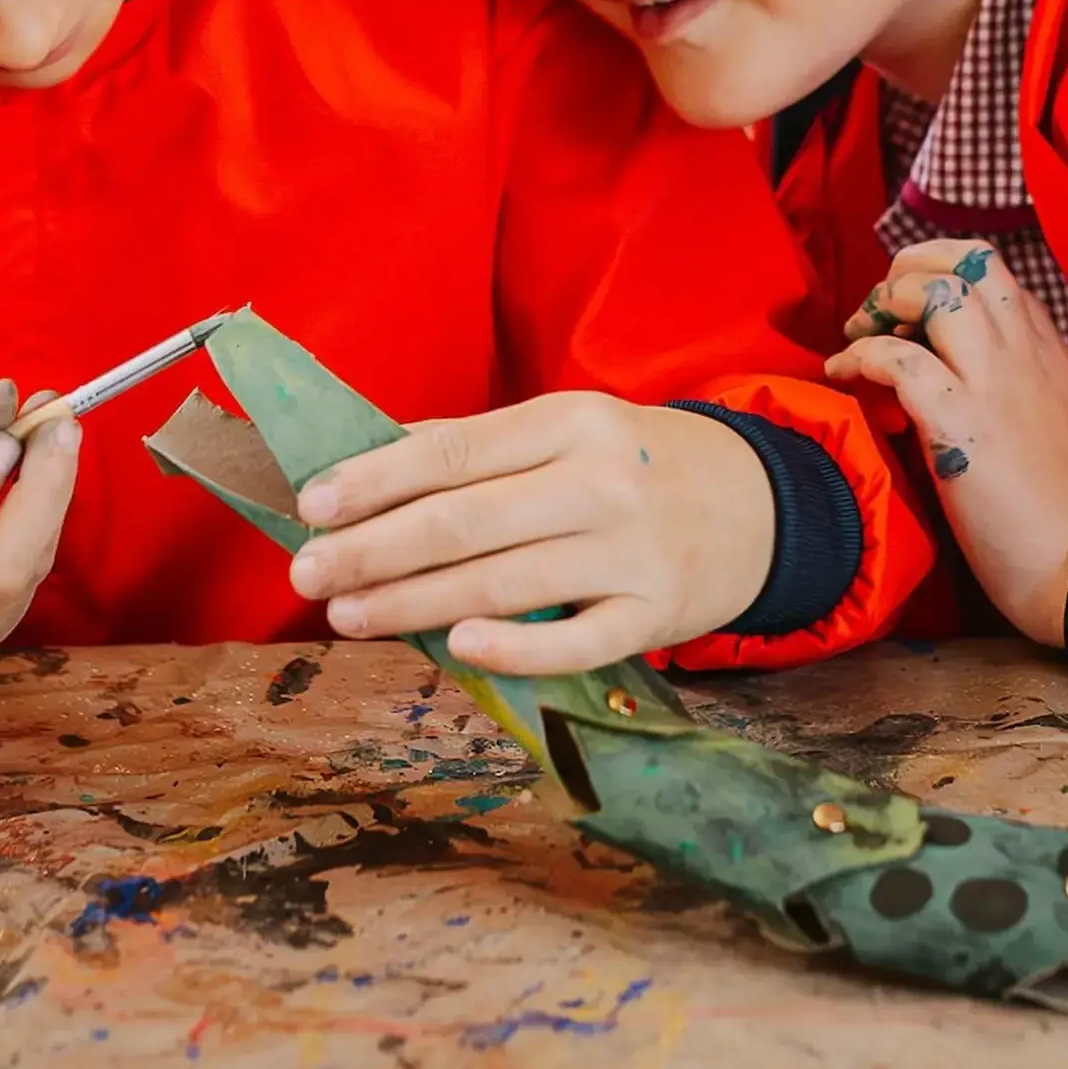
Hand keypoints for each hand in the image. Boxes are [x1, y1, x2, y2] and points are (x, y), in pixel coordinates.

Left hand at [284, 393, 774, 675]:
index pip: (454, 449)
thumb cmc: (634, 463)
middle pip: (466, 520)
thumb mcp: (566, 428)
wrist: (761, 503)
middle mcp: (600, 480)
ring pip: (504, 582)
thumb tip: (365, 456)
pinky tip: (455, 647)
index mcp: (569, 420)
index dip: (376, 479)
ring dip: (414, 603)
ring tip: (347, 615)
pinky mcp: (655, 616)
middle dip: (374, 550)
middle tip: (306, 574)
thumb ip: (475, 445)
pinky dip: (515, 647)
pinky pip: (575, 640)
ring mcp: (631, 552)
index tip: (311, 506)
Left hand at [827, 241, 1067, 646]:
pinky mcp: (961, 426)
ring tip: (858, 332)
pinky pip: (901, 362)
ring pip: (938, 292)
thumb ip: (1029, 390)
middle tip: (879, 308)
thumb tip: (979, 381)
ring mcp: (995, 384)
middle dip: (910, 267)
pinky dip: (861, 355)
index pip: (998, 274)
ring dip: (887, 300)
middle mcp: (1025, 354)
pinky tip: (842, 372)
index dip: (945, 273)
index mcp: (1052, 353)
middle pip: (967, 261)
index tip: (913, 309)